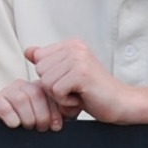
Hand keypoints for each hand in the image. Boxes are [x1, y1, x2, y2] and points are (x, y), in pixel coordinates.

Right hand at [0, 76, 69, 131]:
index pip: (49, 92)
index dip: (54, 110)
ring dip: (27, 116)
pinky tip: (15, 124)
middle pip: (36, 94)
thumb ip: (62, 115)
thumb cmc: (30, 129)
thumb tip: (69, 114)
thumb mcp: (49, 121)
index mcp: (38, 88)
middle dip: (41, 115)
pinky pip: (2, 104)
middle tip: (41, 128)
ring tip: (28, 126)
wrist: (3, 138)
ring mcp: (7, 92)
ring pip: (20, 98)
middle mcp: (22, 87)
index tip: (56, 126)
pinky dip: (10, 116)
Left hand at [26, 39, 144, 124]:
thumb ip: (49, 62)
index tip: (70, 81)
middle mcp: (74, 47)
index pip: (39, 59)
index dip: (50, 77)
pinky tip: (82, 98)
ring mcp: (78, 59)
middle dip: (54, 87)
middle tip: (75, 89)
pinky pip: (56, 91)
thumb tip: (28, 51)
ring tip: (79, 93)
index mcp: (71, 44)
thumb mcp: (68, 74)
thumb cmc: (95, 92)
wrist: (120, 103)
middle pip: (40, 71)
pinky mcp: (81, 73)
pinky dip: (66, 102)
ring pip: (46, 82)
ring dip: (60, 96)